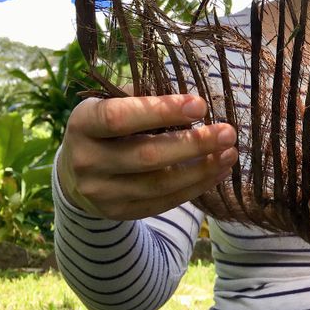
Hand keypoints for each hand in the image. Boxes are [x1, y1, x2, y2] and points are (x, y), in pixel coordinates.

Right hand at [57, 94, 237, 219]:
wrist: (78, 169)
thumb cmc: (109, 124)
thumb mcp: (115, 102)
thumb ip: (146, 96)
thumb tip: (194, 103)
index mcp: (83, 123)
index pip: (119, 118)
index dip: (161, 111)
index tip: (201, 105)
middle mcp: (86, 161)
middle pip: (145, 156)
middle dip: (192, 145)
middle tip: (228, 132)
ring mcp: (100, 192)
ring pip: (158, 184)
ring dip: (200, 169)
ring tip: (230, 153)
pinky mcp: (118, 212)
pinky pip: (162, 202)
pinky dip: (195, 187)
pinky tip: (218, 171)